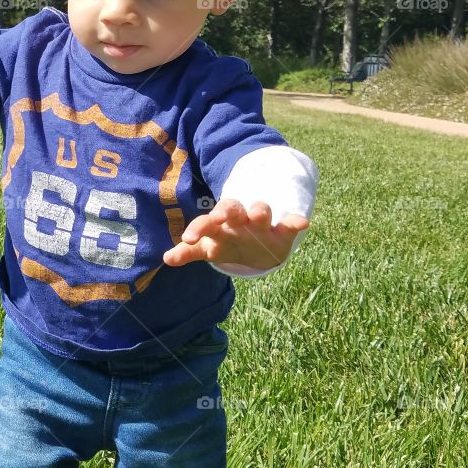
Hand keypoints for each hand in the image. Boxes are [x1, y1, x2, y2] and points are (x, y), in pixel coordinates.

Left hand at [162, 198, 309, 270]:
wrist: (259, 246)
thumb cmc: (228, 243)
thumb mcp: (209, 248)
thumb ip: (188, 252)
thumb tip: (166, 258)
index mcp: (220, 224)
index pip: (206, 222)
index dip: (198, 228)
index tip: (189, 238)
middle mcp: (240, 220)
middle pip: (231, 209)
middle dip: (227, 210)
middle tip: (221, 215)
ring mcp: (262, 224)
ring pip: (261, 211)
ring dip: (260, 210)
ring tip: (259, 213)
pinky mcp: (284, 231)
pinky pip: (291, 224)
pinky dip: (296, 222)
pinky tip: (302, 222)